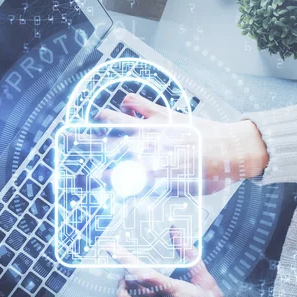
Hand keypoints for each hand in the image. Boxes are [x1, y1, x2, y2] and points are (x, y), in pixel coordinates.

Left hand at [82, 228, 251, 296]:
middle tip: (131, 271)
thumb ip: (191, 256)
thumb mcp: (210, 285)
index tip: (112, 248)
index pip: (146, 274)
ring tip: (126, 285)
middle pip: (133, 288)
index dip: (125, 259)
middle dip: (128, 275)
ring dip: (121, 290)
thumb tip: (175, 231)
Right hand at [96, 93, 268, 194]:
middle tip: (66, 140)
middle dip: (82, 144)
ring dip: (101, 120)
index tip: (79, 181)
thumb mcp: (179, 192)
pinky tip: (125, 108)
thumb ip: (152, 192)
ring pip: (114, 118)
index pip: (111, 176)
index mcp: (146, 170)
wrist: (230, 150)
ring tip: (94, 120)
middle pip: (104, 144)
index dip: (92, 179)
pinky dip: (126, 103)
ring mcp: (150, 128)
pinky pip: (134, 102)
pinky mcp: (161, 113)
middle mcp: (144, 147)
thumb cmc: (208, 175)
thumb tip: (132, 195)